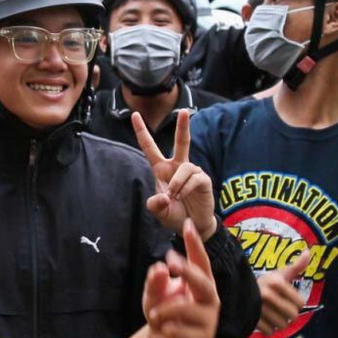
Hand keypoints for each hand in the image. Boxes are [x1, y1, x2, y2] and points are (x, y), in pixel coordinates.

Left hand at [133, 110, 215, 236]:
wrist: (192, 226)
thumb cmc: (174, 214)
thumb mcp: (159, 211)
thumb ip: (155, 204)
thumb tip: (166, 196)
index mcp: (162, 170)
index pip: (150, 148)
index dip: (142, 131)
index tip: (134, 115)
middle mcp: (177, 167)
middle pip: (182, 142)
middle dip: (183, 126)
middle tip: (184, 110)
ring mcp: (192, 172)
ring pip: (185, 167)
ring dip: (177, 183)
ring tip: (175, 196)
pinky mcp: (203, 180)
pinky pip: (194, 178)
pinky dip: (186, 188)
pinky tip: (182, 196)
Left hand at [142, 221, 219, 337]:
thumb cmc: (161, 313)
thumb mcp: (153, 294)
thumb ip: (155, 281)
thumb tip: (160, 269)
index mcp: (201, 283)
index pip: (200, 261)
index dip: (195, 244)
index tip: (188, 224)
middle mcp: (209, 299)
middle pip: (204, 282)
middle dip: (188, 272)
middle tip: (170, 264)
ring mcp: (209, 321)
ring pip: (188, 310)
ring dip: (166, 310)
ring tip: (153, 315)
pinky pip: (182, 334)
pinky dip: (165, 334)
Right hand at [255, 248, 312, 333]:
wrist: (236, 292)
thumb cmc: (264, 285)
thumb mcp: (278, 274)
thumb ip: (296, 267)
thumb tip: (309, 252)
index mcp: (276, 282)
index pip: (301, 303)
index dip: (296, 303)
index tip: (287, 299)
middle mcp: (267, 294)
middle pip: (293, 316)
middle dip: (287, 315)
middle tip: (279, 309)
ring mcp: (258, 307)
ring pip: (282, 325)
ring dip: (277, 323)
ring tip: (269, 313)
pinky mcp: (251, 319)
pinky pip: (269, 332)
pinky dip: (267, 329)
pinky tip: (262, 320)